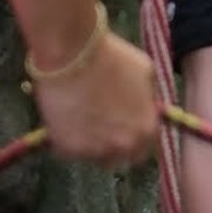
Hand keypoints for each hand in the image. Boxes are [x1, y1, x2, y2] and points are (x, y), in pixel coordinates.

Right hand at [34, 21, 161, 168]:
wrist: (72, 54)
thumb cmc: (111, 56)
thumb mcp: (145, 72)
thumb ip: (147, 97)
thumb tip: (144, 104)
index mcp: (146, 129)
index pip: (145, 148)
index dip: (133, 137)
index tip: (122, 129)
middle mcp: (124, 145)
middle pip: (120, 158)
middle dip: (112, 145)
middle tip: (99, 126)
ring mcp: (95, 150)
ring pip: (94, 156)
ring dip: (89, 143)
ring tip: (80, 118)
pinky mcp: (68, 149)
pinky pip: (69, 150)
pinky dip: (66, 139)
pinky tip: (64, 118)